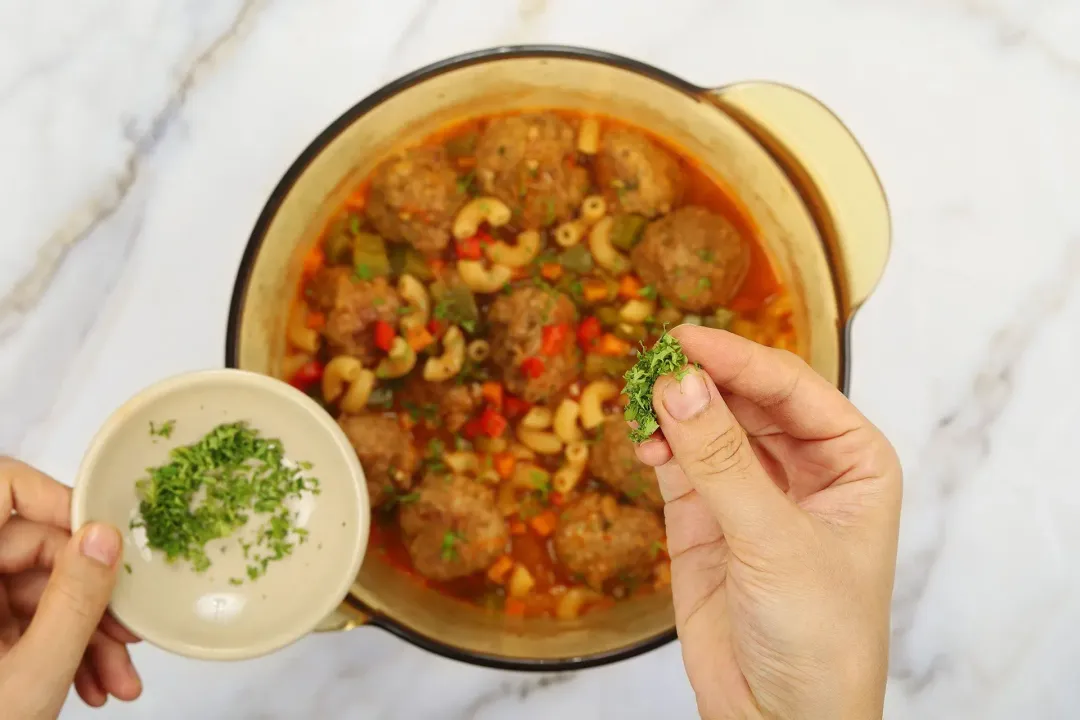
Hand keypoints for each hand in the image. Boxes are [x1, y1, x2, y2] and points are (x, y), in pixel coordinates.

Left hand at [0, 458, 141, 717]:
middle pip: (34, 549)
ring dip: (88, 633)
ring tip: (117, 680)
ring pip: (40, 592)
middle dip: (91, 596)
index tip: (107, 537)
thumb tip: (104, 536)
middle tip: (130, 632)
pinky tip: (92, 684)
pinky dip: (66, 649)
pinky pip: (30, 622)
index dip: (57, 502)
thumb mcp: (28, 678)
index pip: (2, 488)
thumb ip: (73, 602)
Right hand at [636, 326, 900, 719]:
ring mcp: (752, 491)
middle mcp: (804, 467)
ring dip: (675, 411)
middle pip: (746, 398)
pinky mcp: (706, 519)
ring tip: (641, 405)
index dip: (737, 358)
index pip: (791, 386)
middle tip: (652, 365)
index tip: (683, 339)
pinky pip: (680, 463)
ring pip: (708, 425)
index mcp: (852, 461)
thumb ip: (723, 460)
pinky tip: (644, 445)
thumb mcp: (774, 541)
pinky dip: (659, 447)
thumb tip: (679, 382)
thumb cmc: (818, 637)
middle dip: (702, 381)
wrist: (780, 719)